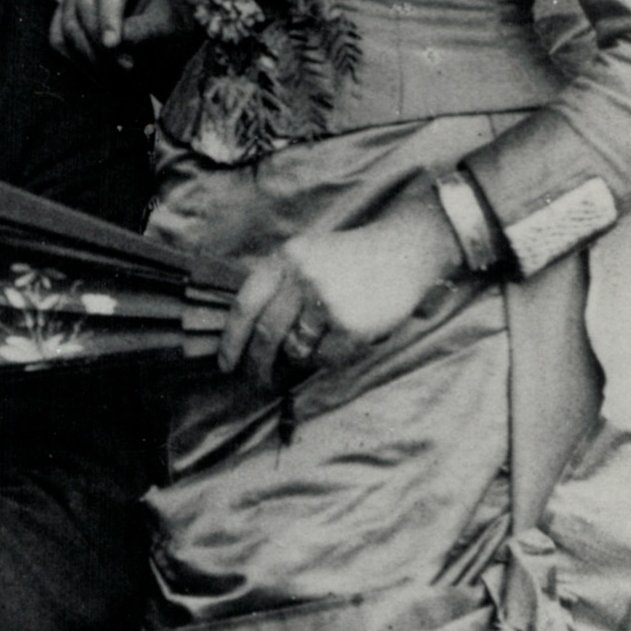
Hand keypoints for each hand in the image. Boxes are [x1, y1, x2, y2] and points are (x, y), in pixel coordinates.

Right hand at [50, 0, 188, 71]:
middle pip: (85, 5)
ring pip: (69, 23)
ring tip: (112, 76)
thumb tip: (112, 43)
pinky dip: (71, 58)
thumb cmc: (160, 27)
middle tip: (124, 68)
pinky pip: (57, 37)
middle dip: (100, 42)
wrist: (153, 37)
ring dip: (88, 54)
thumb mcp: (162, 27)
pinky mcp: (64, 14)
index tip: (112, 45)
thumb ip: (141, 31)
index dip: (108, 17)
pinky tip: (92, 73)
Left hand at [220, 184, 464, 389]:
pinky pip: (325, 358)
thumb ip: (278, 286)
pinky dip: (328, 358)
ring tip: (314, 346)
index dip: (230, 340)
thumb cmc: (351, 259)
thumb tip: (248, 338)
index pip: (245, 305)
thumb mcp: (307, 256)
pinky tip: (341, 342)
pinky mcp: (349, 323)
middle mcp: (301, 277)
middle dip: (257, 363)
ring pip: (296, 349)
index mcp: (285, 258)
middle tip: (258, 380)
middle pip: (265, 334)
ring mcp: (325, 300)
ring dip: (300, 357)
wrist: (404, 250)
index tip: (226, 364)